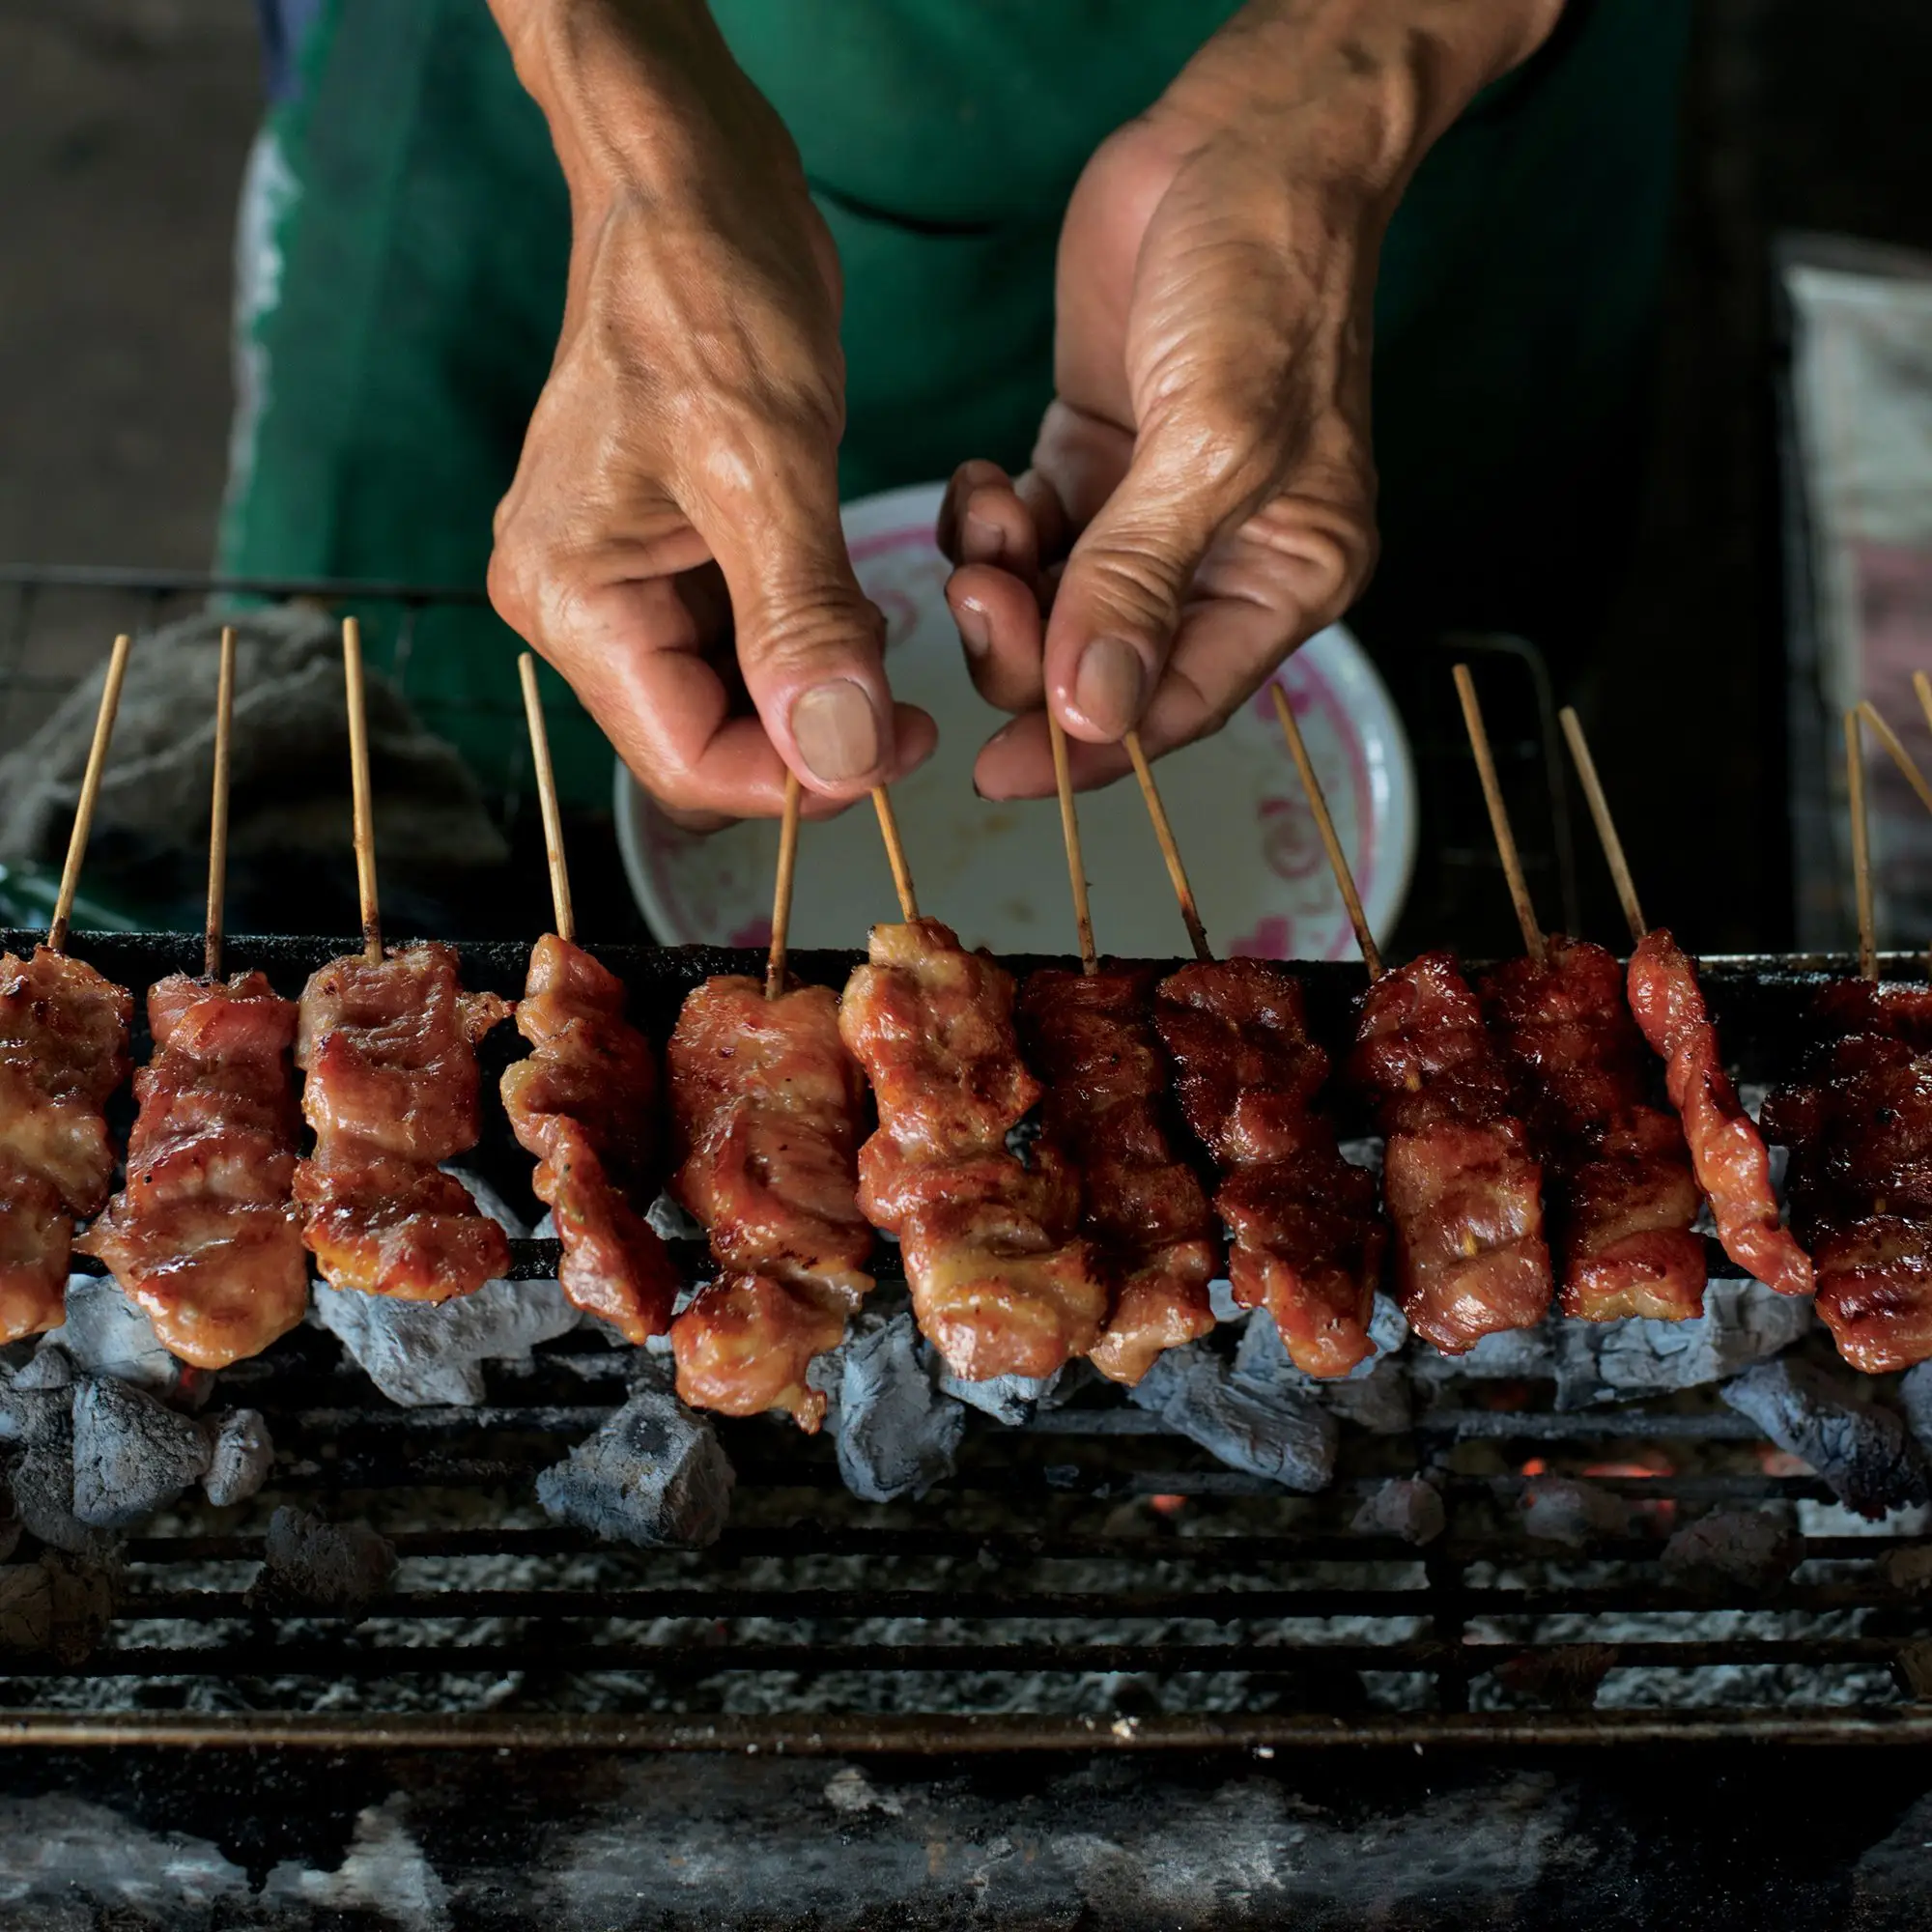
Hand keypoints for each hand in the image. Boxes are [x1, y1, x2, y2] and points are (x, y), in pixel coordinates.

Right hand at [486, 0, 933, 826]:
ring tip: (889, 636)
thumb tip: (836, 757)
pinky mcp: (679, 557)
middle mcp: (583, 605)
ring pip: (739, 704)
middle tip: (912, 711)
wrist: (694, 182)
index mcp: (572, 596)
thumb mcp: (765, 461)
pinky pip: (753, 645)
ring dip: (820, 692)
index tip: (898, 751)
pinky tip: (859, 602)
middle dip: (812, 741)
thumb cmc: (708, 289)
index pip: (686, 764)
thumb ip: (800, 622)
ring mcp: (628, 583)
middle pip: (708, 745)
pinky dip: (815, 643)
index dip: (797, 782)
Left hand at [939, 0, 1560, 798]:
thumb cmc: (1266, 278)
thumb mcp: (1212, 442)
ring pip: (1049, 605)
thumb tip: (1092, 713)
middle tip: (980, 594)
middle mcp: (1217, 560)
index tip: (998, 773)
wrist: (1244, 135)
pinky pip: (1022, 535)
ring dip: (999, 580)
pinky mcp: (1092, 456)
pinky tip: (986, 480)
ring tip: (990, 513)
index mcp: (1284, 578)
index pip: (1177, 704)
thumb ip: (1141, 583)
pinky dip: (989, 524)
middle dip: (1027, 648)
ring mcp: (1149, 510)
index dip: (1088, 749)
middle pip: (1100, 665)